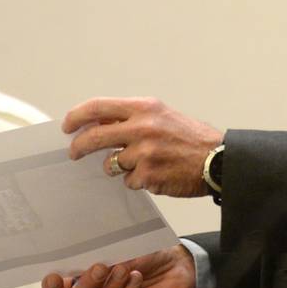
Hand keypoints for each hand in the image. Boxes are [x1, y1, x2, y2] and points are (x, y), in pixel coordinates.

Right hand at [41, 245, 195, 287]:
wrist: (177, 264)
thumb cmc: (146, 253)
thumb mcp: (123, 246)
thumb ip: (103, 251)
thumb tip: (87, 251)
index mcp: (87, 278)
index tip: (55, 278)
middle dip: (86, 284)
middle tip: (101, 267)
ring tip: (124, 270)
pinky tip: (136, 279)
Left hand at [64, 96, 222, 197]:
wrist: (218, 159)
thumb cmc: (191, 138)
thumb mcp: (162, 115)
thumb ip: (132, 117)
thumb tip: (99, 123)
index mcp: (144, 107)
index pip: (98, 107)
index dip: (77, 116)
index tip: (68, 126)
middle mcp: (142, 127)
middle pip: (94, 137)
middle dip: (79, 147)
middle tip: (74, 154)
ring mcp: (144, 152)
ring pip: (111, 164)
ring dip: (118, 167)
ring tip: (141, 163)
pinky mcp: (148, 175)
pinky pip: (129, 181)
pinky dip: (138, 180)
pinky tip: (156, 174)